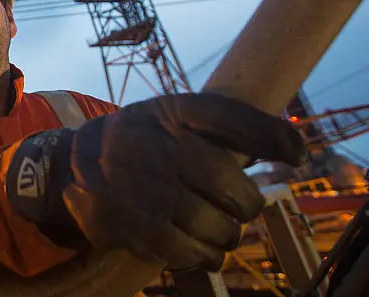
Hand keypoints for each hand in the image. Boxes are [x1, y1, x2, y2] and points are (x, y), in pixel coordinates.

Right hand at [4, 92, 306, 270]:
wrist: (69, 165)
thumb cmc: (142, 143)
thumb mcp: (173, 119)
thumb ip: (227, 126)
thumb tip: (297, 148)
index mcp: (169, 112)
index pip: (226, 116)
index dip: (268, 133)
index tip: (299, 154)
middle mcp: (152, 143)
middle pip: (230, 183)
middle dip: (245, 204)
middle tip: (239, 210)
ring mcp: (136, 184)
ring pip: (211, 224)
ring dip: (226, 235)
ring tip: (221, 233)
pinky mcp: (122, 222)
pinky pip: (182, 250)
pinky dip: (203, 256)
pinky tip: (205, 253)